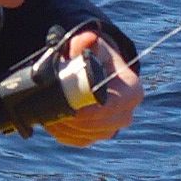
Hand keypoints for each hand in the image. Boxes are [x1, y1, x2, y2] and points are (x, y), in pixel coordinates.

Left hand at [50, 29, 142, 146]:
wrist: (96, 74)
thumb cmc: (96, 59)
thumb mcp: (93, 48)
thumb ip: (86, 42)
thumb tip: (85, 40)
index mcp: (133, 92)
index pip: (110, 107)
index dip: (89, 110)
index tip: (69, 105)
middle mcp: (126, 115)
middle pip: (97, 126)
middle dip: (74, 121)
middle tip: (52, 111)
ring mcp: (112, 129)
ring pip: (87, 135)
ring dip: (66, 128)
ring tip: (48, 116)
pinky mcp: (97, 137)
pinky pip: (80, 140)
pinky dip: (65, 134)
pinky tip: (53, 123)